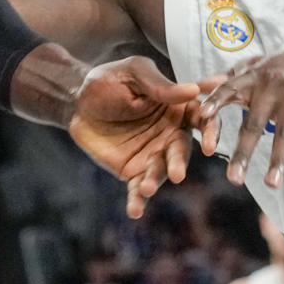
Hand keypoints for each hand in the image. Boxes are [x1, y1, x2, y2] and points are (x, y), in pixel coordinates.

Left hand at [67, 56, 202, 217]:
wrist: (75, 101)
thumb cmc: (108, 80)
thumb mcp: (133, 73)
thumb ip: (161, 86)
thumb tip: (194, 90)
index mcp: (177, 107)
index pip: (201, 119)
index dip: (209, 131)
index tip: (208, 144)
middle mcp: (170, 133)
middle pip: (182, 149)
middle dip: (179, 162)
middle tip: (177, 173)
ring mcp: (152, 154)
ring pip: (161, 171)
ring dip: (156, 181)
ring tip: (146, 187)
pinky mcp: (132, 171)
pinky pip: (138, 188)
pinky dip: (138, 200)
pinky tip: (135, 210)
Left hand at [194, 40, 283, 189]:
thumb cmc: (276, 67)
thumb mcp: (252, 67)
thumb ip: (228, 81)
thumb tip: (197, 88)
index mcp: (252, 78)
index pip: (230, 87)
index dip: (216, 100)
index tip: (202, 114)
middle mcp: (273, 87)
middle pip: (255, 123)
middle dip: (244, 151)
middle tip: (234, 179)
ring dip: (279, 160)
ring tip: (271, 184)